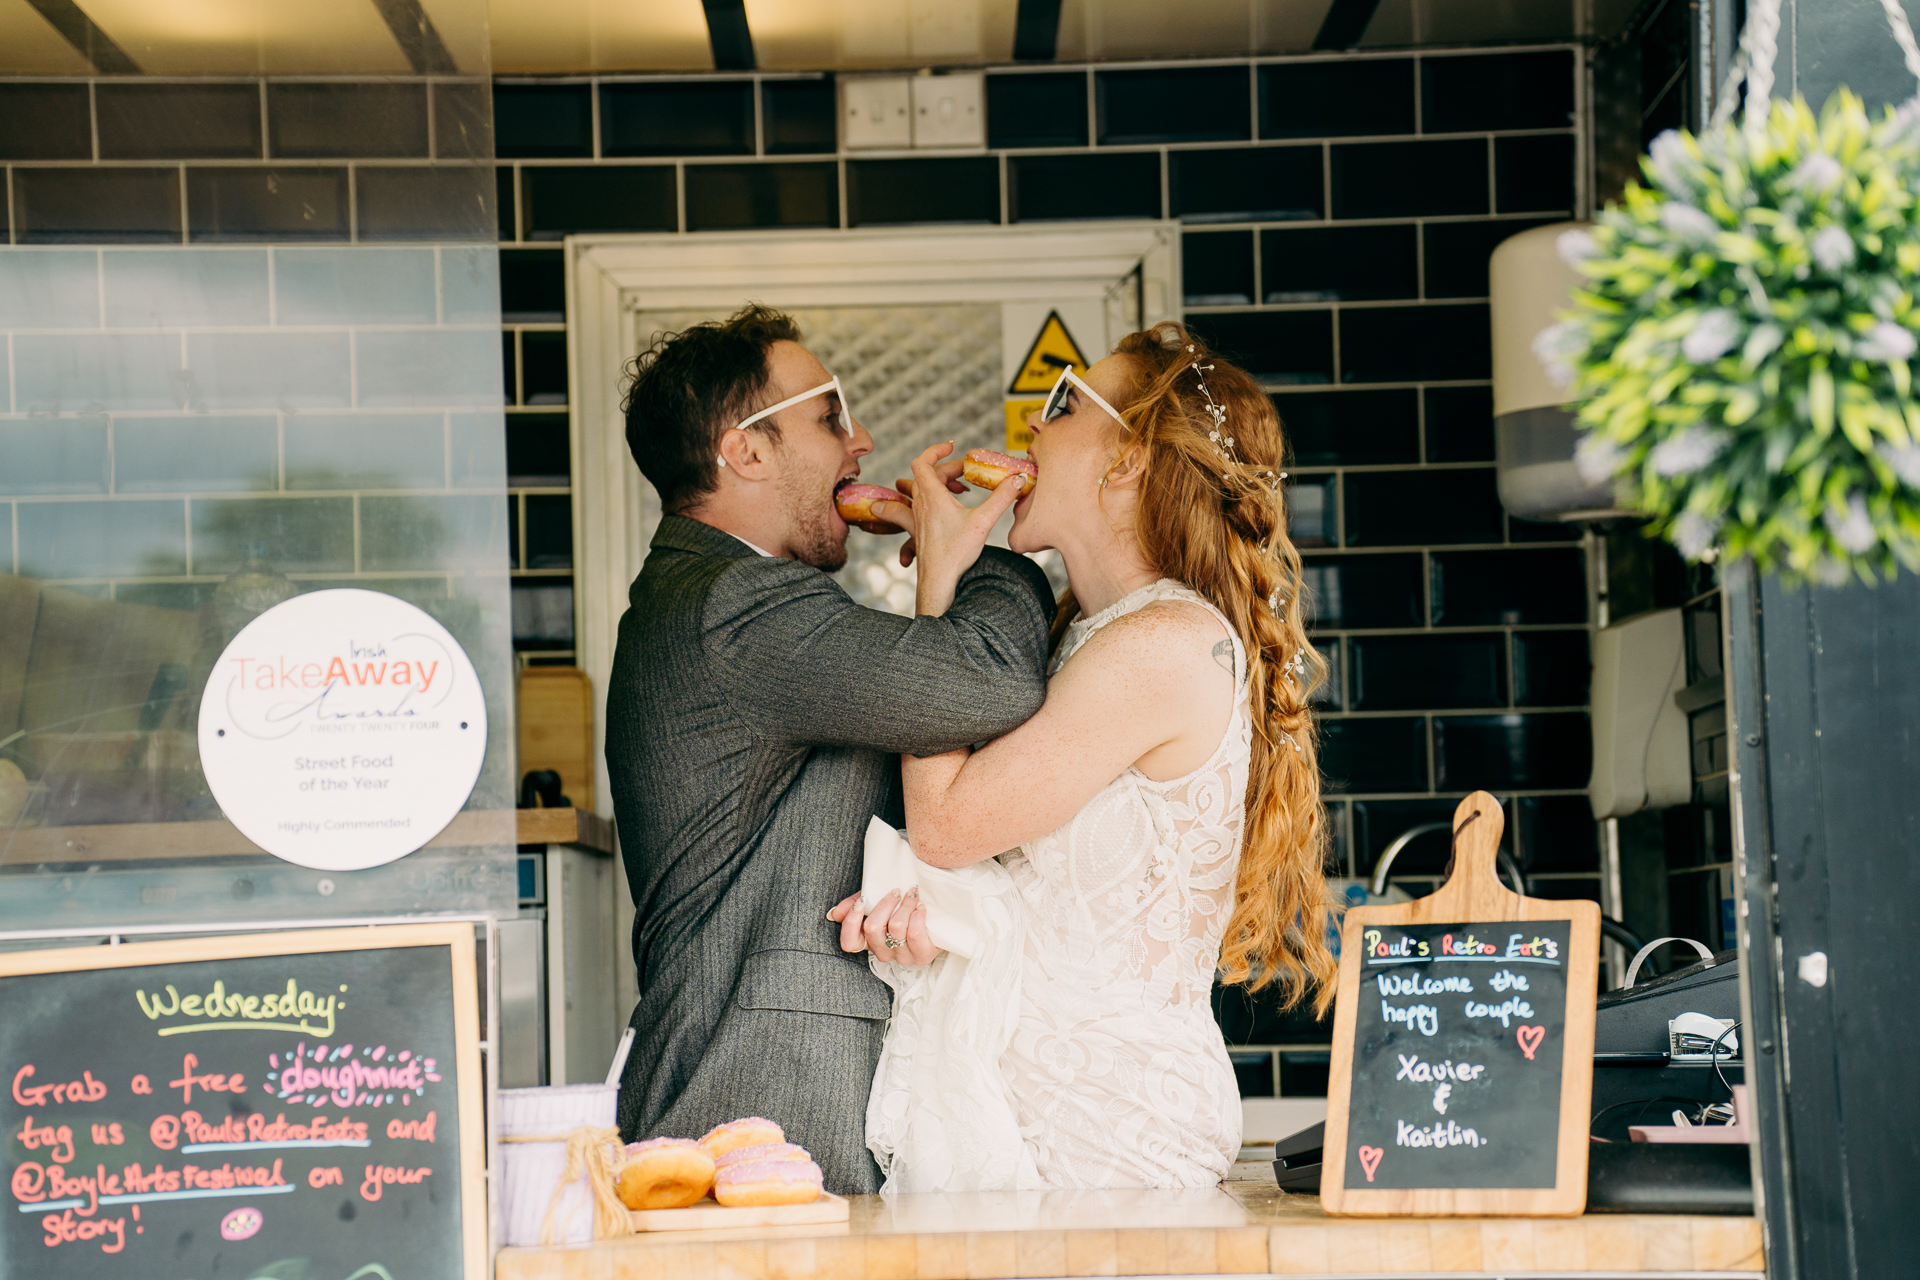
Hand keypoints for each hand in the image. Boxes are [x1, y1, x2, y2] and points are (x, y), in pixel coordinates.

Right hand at [827, 889, 938, 964]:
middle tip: (895, 891)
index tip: (862, 901)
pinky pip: (914, 934)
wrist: (937, 915)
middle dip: (885, 903)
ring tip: (912, 895)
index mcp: (868, 942)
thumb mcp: (875, 902)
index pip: (849, 943)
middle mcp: (883, 953)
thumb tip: (834, 914)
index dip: (851, 922)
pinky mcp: (922, 956)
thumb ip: (854, 906)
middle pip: (873, 928)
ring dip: (905, 905)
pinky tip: (921, 908)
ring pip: (896, 927)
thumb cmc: (902, 908)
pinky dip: (917, 915)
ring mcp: (902, 957)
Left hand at [906, 443, 1024, 614]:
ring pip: (920, 490)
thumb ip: (1002, 497)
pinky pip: (919, 507)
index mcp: (932, 496)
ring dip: (938, 483)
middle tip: (969, 473)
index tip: (952, 447)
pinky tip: (952, 510)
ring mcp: (918, 517)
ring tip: (960, 489)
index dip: (936, 450)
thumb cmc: (955, 553)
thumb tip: (1018, 480)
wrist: (938, 581)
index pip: (922, 461)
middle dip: (948, 469)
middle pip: (927, 475)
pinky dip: (933, 500)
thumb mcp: (983, 522)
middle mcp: (921, 504)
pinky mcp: (918, 530)